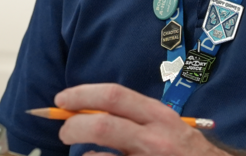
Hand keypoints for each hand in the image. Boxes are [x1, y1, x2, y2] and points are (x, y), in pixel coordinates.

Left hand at [54, 83, 231, 155]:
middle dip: (73, 126)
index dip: (83, 95)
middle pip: (102, 125)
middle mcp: (154, 137)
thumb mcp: (165, 126)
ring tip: (82, 153)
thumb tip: (89, 111)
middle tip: (64, 131)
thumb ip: (134, 117)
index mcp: (158, 115)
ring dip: (82, 154)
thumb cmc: (183, 149)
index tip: (61, 100)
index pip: (115, 96)